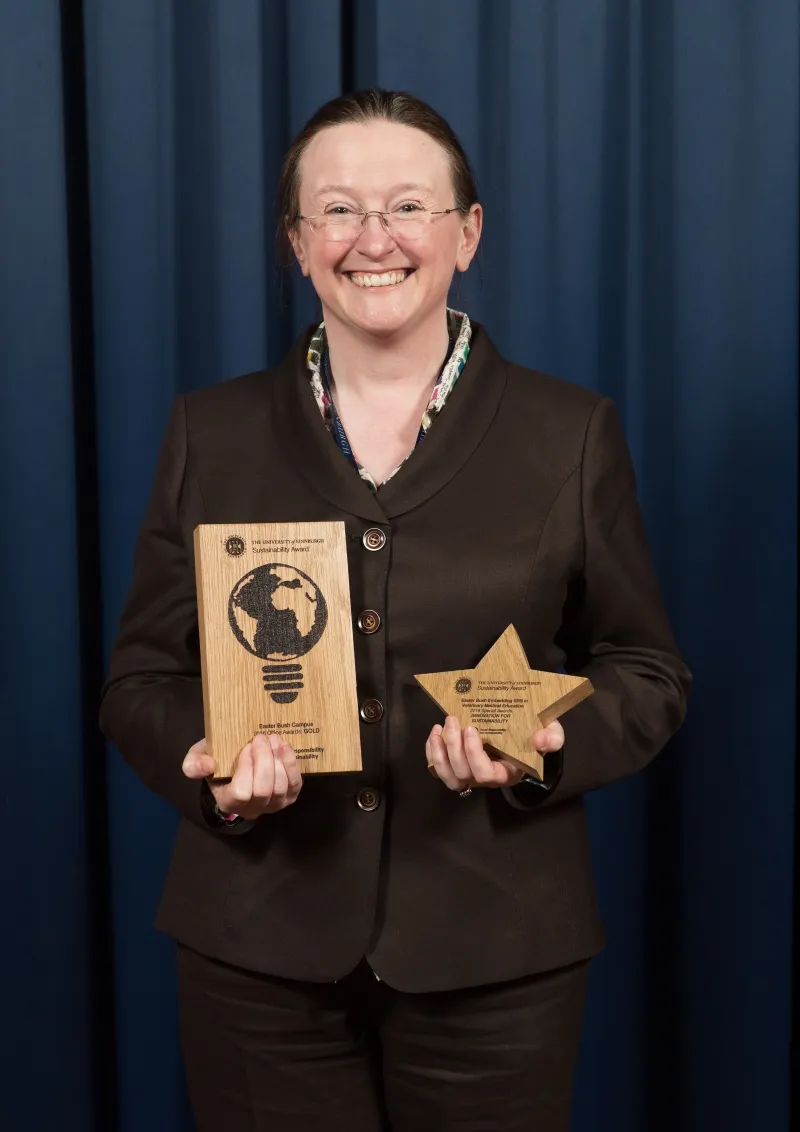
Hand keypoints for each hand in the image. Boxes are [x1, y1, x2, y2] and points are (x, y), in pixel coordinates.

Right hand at [182, 733, 302, 819]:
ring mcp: (273, 806)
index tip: (246, 747)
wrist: (235, 768)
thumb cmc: (218, 764)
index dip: (246, 769)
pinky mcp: (288, 797)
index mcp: (228, 801)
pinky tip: (284, 747)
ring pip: (281, 788)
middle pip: (263, 790)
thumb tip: (207, 765)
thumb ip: (194, 764)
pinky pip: (295, 785)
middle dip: (265, 761)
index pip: (240, 793)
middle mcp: (252, 809)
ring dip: (279, 760)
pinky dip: (292, 765)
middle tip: (261, 738)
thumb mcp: (198, 760)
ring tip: (273, 739)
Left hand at [425, 715, 564, 791]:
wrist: (526, 732)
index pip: (486, 774)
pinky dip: (432, 753)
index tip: (472, 728)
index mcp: (507, 772)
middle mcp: (486, 777)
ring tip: (439, 728)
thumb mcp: (552, 733)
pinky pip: (440, 769)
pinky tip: (435, 734)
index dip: (474, 754)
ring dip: (439, 753)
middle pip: (463, 773)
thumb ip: (552, 738)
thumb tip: (539, 740)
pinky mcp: (458, 766)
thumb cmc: (536, 734)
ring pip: (449, 776)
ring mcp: (471, 773)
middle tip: (453, 720)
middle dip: (454, 747)